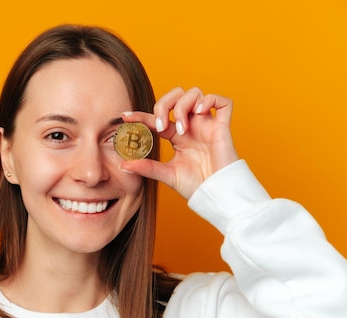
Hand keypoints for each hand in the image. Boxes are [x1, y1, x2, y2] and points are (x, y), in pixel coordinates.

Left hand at [120, 87, 238, 199]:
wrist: (216, 195)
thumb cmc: (196, 186)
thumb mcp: (167, 175)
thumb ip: (147, 167)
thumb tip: (123, 165)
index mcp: (177, 136)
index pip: (157, 117)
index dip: (140, 115)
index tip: (124, 117)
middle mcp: (192, 126)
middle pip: (177, 95)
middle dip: (165, 104)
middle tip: (161, 127)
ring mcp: (207, 125)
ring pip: (195, 93)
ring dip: (183, 106)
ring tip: (182, 129)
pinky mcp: (223, 127)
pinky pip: (223, 102)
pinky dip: (210, 100)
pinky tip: (200, 113)